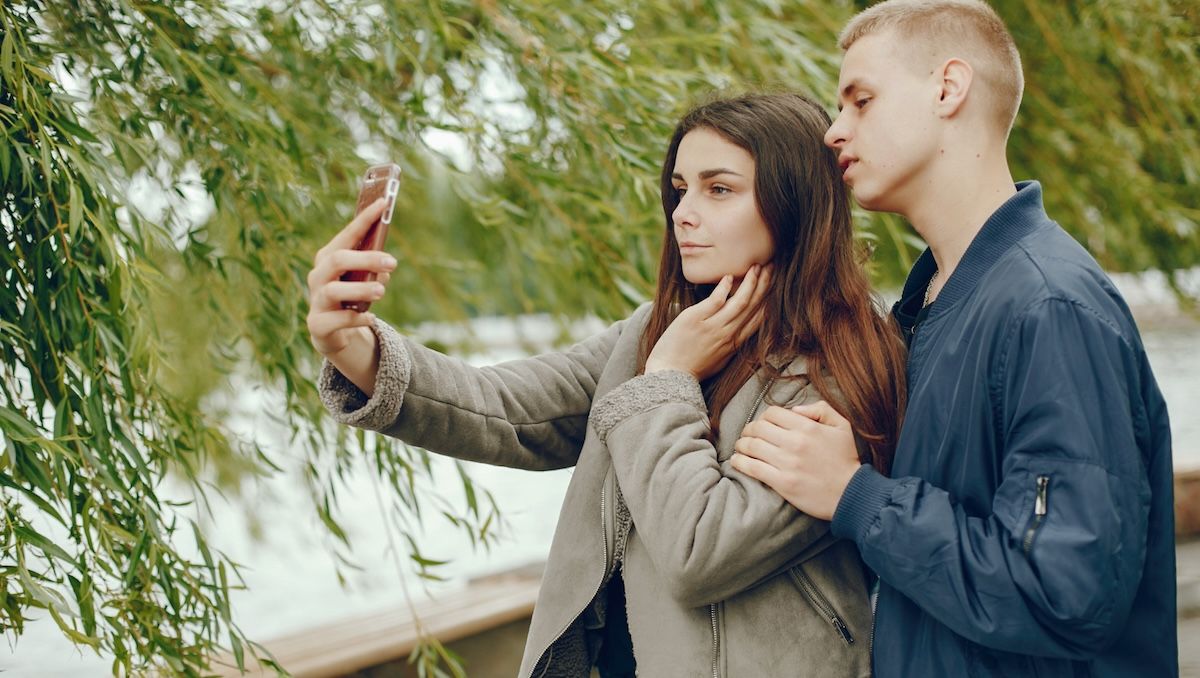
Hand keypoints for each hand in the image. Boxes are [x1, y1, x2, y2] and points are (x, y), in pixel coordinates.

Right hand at [306, 198, 397, 394]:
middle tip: (393, 262)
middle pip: (337, 259)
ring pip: (334, 290)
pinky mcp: (318, 325)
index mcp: (329, 258)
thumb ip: (375, 269)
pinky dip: (357, 318)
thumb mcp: (364, 280)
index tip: (384, 203)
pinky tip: (370, 318)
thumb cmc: (351, 297)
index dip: (365, 219)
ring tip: (381, 291)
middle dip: (366, 259)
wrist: (332, 333)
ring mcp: (316, 300)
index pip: (347, 234)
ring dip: (361, 289)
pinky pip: (338, 320)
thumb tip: (385, 266)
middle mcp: (318, 276)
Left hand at [644, 264, 770, 380]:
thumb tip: (737, 330)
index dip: (769, 299)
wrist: (669, 375)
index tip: (775, 283)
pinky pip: (716, 300)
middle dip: (765, 284)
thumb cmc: (691, 368)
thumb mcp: (719, 359)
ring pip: (739, 302)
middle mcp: (728, 334)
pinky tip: (730, 276)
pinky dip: (724, 288)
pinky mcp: (695, 319)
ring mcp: (712, 327)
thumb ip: (729, 343)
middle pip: (753, 306)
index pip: (760, 318)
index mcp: (735, 343)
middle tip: (772, 266)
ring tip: (757, 266)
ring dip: (750, 282)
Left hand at [730, 401, 859, 520]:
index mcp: (808, 427)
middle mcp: (795, 443)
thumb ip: (821, 410)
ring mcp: (788, 463)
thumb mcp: (842, 426)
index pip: (773, 413)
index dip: (764, 417)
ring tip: (740, 447)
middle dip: (749, 430)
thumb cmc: (847, 460)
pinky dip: (740, 462)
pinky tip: (737, 461)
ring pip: (752, 447)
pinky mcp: (783, 483)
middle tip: (747, 435)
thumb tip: (795, 410)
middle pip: (758, 428)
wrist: (852, 494)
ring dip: (741, 445)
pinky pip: (753, 468)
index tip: (763, 424)